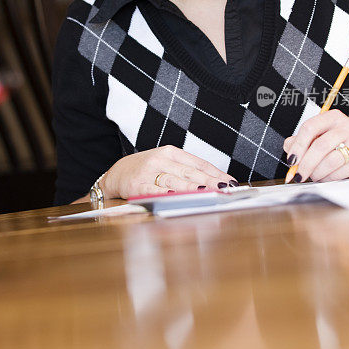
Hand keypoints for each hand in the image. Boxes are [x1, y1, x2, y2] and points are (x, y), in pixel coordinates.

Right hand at [101, 145, 237, 198]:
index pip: (198, 163)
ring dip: (191, 187)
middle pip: (189, 171)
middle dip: (209, 181)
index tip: (230, 183)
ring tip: (206, 191)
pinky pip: (154, 190)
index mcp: (171, 152)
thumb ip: (188, 171)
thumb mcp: (167, 163)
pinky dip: (165, 194)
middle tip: (224, 189)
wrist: (118, 173)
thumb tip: (217, 182)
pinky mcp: (137, 185)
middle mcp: (160, 159)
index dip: (216, 173)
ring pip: (174, 180)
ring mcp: (148, 172)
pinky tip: (177, 196)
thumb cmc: (148, 170)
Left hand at [283, 110, 348, 182]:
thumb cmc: (342, 142)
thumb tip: (289, 150)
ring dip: (317, 173)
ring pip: (330, 161)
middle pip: (320, 146)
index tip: (291, 160)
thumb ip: (302, 140)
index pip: (310, 127)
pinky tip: (326, 177)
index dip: (298, 145)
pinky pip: (341, 172)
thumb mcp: (322, 135)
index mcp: (333, 117)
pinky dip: (329, 178)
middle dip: (306, 164)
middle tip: (299, 174)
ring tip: (313, 176)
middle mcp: (347, 126)